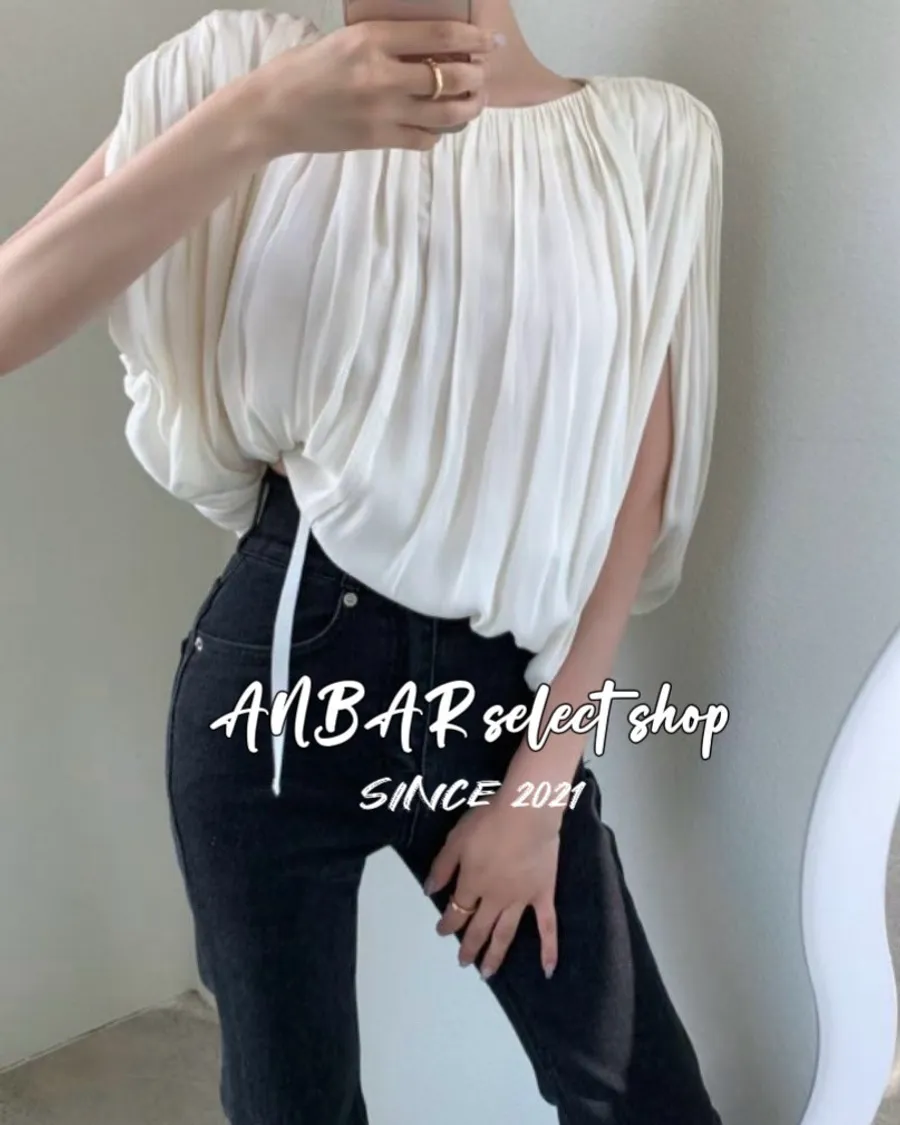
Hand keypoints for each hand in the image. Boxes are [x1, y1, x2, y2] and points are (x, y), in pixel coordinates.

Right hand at [250, 20, 502, 157]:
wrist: (273, 111)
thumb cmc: (305, 70)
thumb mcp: (345, 40)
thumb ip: (386, 43)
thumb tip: (430, 48)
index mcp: (372, 38)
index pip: (440, 35)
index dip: (472, 39)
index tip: (488, 42)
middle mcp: (381, 74)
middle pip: (450, 76)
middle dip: (475, 77)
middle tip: (481, 76)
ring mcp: (381, 111)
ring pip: (445, 114)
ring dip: (467, 109)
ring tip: (472, 103)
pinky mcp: (377, 139)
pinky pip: (424, 139)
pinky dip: (438, 133)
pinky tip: (438, 127)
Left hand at [425, 798, 561, 980]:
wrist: (527, 813)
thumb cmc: (490, 820)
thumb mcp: (456, 839)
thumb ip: (442, 867)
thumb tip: (429, 891)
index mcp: (472, 884)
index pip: (456, 911)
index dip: (447, 924)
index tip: (441, 931)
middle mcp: (494, 899)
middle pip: (478, 928)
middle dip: (468, 947)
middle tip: (462, 963)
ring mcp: (521, 900)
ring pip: (505, 934)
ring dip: (495, 955)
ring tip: (486, 974)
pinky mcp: (543, 895)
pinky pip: (548, 927)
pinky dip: (549, 950)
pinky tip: (548, 970)